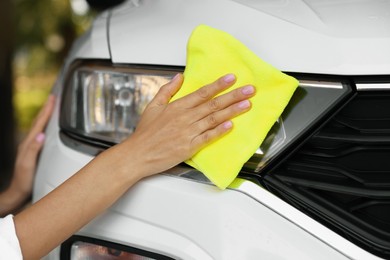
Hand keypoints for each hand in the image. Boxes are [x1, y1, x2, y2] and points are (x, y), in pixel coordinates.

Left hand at [12, 95, 55, 199]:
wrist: (17, 193)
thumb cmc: (24, 181)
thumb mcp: (28, 165)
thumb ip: (33, 149)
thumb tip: (41, 135)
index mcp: (28, 144)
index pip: (38, 123)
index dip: (46, 111)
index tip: (53, 99)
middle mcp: (28, 143)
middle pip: (38, 121)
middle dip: (46, 108)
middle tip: (53, 97)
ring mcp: (30, 147)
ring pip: (38, 126)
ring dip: (45, 115)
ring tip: (51, 107)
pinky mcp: (34, 151)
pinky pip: (40, 133)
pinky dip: (44, 125)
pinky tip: (48, 126)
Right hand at [126, 73, 254, 177]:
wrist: (138, 154)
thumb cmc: (145, 133)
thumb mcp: (153, 106)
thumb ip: (167, 90)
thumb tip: (179, 77)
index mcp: (177, 107)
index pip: (202, 92)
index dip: (218, 85)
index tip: (232, 78)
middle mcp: (185, 118)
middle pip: (213, 104)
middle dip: (233, 95)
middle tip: (249, 90)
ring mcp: (188, 132)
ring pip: (214, 119)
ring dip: (232, 111)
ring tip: (246, 105)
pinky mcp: (189, 147)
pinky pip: (207, 137)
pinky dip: (219, 131)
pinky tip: (231, 125)